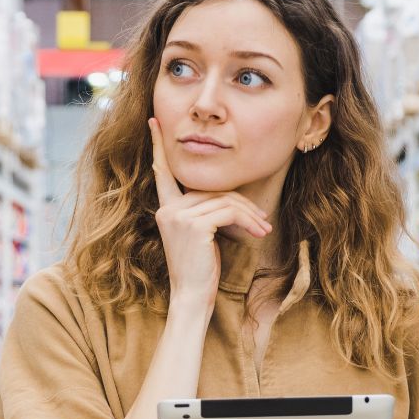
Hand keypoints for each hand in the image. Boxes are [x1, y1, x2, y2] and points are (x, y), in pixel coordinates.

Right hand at [149, 118, 271, 312]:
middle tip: (263, 219)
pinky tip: (259, 233)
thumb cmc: (200, 269)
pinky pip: (229, 212)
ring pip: (224, 201)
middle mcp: (168, 209)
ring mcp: (178, 216)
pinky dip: (248, 221)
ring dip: (250, 214)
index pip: (161, 171)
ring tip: (264, 228)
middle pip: (213, 189)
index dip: (157, 147)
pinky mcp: (194, 225)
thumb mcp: (199, 235)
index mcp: (166, 208)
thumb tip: (229, 200)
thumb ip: (203, 211)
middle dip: (242, 202)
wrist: (193, 296)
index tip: (154, 122)